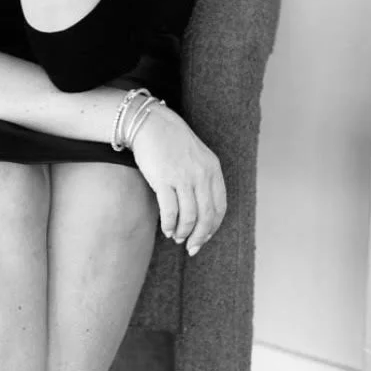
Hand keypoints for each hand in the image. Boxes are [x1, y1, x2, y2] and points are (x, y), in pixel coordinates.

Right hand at [128, 105, 226, 256]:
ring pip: (189, 217)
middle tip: (191, 247)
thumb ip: (203, 180)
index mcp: (213, 170)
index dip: (213, 228)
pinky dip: (169, 225)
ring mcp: (183, 177)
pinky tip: (166, 229)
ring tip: (176, 237)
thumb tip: (200, 213)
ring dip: (183, 232)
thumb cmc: (172, 142)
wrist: (151, 123)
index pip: (219, 207)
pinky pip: (170, 211)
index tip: (204, 238)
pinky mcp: (164, 179)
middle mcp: (201, 175)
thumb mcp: (197, 157)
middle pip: (206, 216)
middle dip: (200, 237)